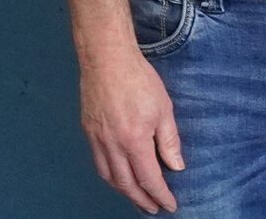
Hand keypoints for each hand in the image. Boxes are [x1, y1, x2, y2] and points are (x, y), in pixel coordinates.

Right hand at [77, 40, 184, 213]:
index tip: (170, 206)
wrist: (107, 61)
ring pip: (109, 176)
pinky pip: (99, 163)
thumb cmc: (139, 80)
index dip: (160, 195)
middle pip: (126, 184)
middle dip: (141, 200)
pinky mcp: (89, 132)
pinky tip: (119, 177)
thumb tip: (176, 166)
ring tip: (138, 198)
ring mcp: (97, 140)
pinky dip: (110, 176)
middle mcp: (112, 145)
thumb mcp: (164, 110)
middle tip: (154, 209)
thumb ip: (169, 141)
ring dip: (124, 192)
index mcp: (133, 141)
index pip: (149, 178)